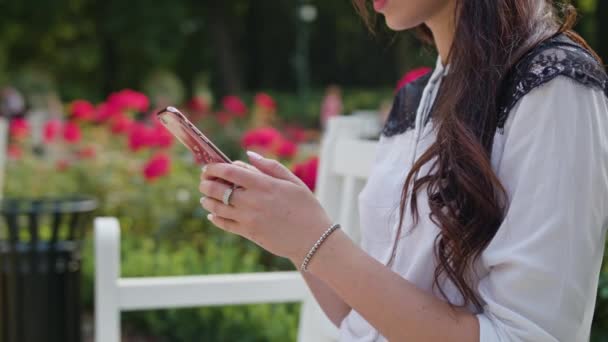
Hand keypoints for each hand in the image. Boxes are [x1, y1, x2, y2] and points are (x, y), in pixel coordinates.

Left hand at [199, 151, 332, 265]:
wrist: (313, 239)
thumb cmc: (306, 207)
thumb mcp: (293, 182)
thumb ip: (270, 167)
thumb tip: (249, 155)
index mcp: (264, 184)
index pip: (230, 171)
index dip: (215, 168)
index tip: (209, 167)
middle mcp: (253, 201)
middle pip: (219, 189)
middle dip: (207, 183)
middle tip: (203, 181)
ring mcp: (249, 218)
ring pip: (218, 208)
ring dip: (207, 200)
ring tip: (205, 197)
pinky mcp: (249, 233)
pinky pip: (225, 224)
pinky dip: (215, 218)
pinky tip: (212, 214)